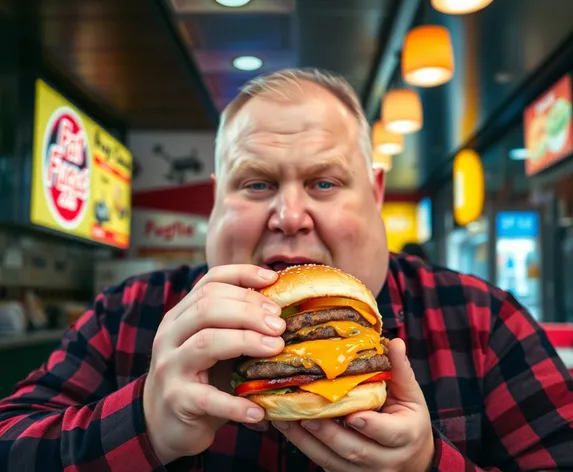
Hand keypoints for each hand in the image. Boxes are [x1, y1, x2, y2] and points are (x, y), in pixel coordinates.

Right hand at [143, 264, 285, 463]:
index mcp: (181, 315)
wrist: (163, 423)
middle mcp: (170, 335)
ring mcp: (170, 366)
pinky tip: (258, 411)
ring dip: (247, 341)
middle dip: (249, 311)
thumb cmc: (200, 378)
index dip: (242, 275)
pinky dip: (236, 404)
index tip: (273, 280)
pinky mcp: (177, 399)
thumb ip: (236, 324)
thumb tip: (282, 307)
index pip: (209, 282)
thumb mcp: (215, 344)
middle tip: (279, 324)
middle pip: (208, 308)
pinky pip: (209, 398)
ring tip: (276, 348)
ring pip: (207, 341)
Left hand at [272, 338, 433, 471]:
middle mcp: (386, 460)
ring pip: (333, 461)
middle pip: (354, 450)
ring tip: (285, 419)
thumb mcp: (411, 397)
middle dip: (328, 433)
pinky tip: (288, 429)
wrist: (412, 460)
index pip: (388, 433)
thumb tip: (395, 342)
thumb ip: (400, 371)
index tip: (351, 414)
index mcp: (405, 436)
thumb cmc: (409, 421)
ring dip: (307, 441)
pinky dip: (304, 447)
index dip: (369, 425)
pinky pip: (324, 464)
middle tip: (305, 414)